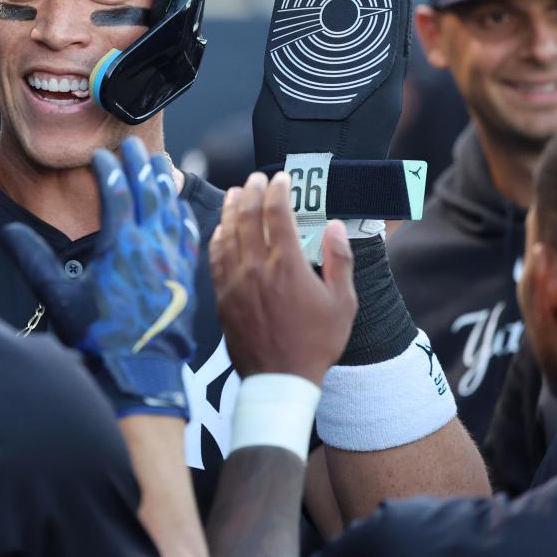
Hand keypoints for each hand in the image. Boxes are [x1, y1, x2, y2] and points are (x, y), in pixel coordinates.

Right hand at [1, 137, 198, 417]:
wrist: (138, 375)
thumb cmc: (96, 338)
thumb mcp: (58, 297)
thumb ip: (33, 259)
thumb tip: (8, 232)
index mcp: (120, 246)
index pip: (116, 192)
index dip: (107, 169)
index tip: (99, 156)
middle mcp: (151, 247)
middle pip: (149, 191)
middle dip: (139, 164)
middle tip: (132, 144)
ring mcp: (173, 261)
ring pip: (172, 210)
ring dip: (164, 183)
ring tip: (159, 163)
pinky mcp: (186, 278)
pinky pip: (189, 236)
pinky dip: (183, 216)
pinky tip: (180, 210)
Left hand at [209, 172, 356, 385]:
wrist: (280, 378)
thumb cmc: (315, 342)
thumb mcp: (342, 302)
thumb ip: (338, 260)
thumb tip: (335, 226)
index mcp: (287, 265)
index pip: (277, 213)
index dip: (277, 190)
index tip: (280, 178)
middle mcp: (256, 267)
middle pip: (247, 216)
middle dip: (251, 191)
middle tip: (256, 179)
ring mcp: (234, 280)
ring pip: (227, 233)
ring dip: (231, 208)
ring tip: (236, 193)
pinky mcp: (221, 295)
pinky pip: (214, 256)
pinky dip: (217, 236)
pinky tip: (221, 228)